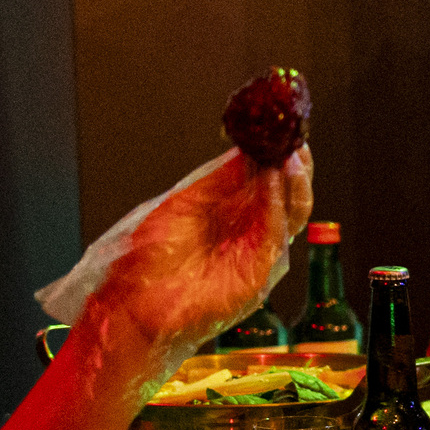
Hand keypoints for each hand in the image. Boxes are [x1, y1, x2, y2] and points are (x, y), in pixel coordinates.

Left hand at [85, 146, 314, 366]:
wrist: (134, 304)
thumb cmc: (147, 261)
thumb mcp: (184, 203)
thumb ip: (219, 180)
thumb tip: (247, 149)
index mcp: (231, 212)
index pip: (267, 176)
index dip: (277, 151)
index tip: (280, 125)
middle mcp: (249, 230)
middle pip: (288, 192)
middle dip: (296, 164)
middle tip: (294, 138)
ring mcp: (257, 252)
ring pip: (292, 212)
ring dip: (295, 181)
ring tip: (292, 154)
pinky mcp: (259, 273)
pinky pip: (276, 233)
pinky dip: (278, 203)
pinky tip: (275, 179)